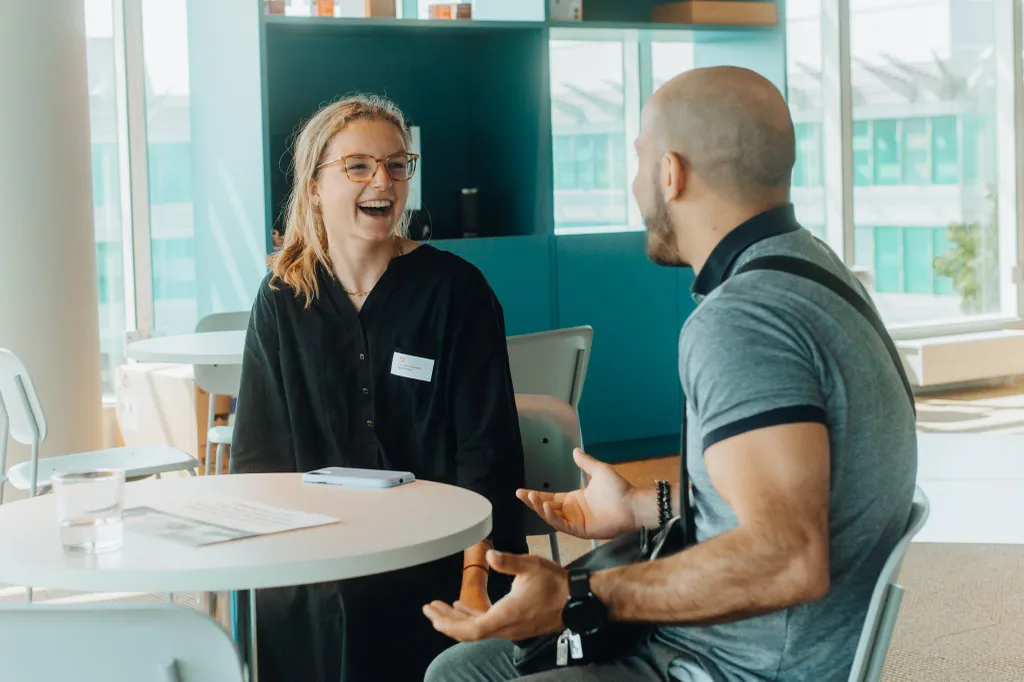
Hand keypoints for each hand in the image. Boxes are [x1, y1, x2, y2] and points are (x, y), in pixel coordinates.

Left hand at [424, 551, 567, 641]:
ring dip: (458, 619)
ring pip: (478, 629)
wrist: (577, 599)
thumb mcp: (531, 566)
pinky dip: (472, 617)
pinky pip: (488, 625)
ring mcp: (511, 628)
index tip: (433, 615)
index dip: (450, 624)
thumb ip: (508, 562)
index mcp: (506, 615)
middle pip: (469, 632)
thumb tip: (489, 555)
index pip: (471, 629)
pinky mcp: (516, 625)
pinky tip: (464, 607)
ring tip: (441, 607)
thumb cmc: (555, 583)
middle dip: (446, 621)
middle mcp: (506, 627)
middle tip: (429, 609)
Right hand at [517, 448, 638, 539]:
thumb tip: (575, 451)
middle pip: (547, 508)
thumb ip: (585, 463)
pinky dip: (552, 517)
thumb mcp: (599, 471)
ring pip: (551, 517)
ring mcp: (576, 522)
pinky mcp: (581, 530)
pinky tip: (546, 507)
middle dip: (532, 502)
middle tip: (519, 494)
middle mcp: (573, 511)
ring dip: (539, 508)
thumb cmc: (619, 489)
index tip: (522, 490)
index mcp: (575, 499)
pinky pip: (562, 525)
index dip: (537, 495)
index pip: (550, 498)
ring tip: (530, 498)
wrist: (633, 503)